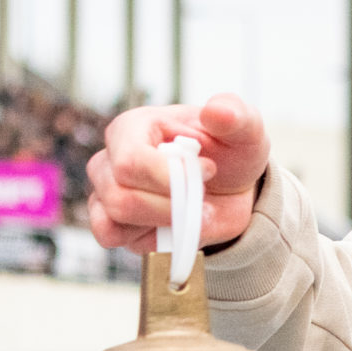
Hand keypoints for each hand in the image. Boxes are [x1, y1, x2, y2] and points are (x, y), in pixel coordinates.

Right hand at [85, 93, 268, 251]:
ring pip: (114, 221)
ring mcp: (107, 193)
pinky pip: (111, 238)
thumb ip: (234, 116)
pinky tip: (170, 226)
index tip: (208, 171)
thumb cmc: (230, 153)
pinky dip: (146, 239)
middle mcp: (111, 159)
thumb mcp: (244, 130)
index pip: (131, 161)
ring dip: (163, 223)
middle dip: (170, 206)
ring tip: (191, 210)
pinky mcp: (111, 224)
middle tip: (202, 196)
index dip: (171, 177)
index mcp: (133, 127)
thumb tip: (216, 111)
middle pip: (120, 196)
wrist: (231, 191)